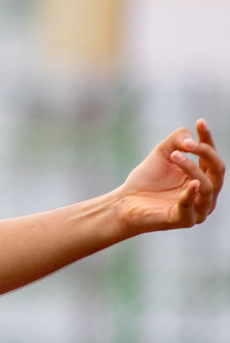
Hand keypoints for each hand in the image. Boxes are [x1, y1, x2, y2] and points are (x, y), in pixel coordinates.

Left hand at [114, 119, 221, 233]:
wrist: (125, 201)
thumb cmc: (147, 179)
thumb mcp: (162, 154)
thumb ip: (176, 141)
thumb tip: (190, 139)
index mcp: (203, 177)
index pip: (212, 156)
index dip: (208, 139)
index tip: (200, 122)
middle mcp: (206, 193)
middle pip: (217, 170)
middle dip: (205, 153)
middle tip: (186, 144)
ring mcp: (199, 208)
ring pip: (207, 187)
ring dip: (192, 168)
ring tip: (174, 155)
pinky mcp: (185, 220)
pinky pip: (192, 206)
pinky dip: (191, 194)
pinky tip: (192, 183)